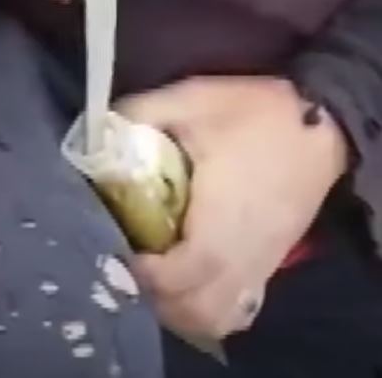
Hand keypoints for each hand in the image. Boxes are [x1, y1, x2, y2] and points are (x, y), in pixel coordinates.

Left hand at [116, 76, 348, 337]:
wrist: (320, 123)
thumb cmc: (255, 113)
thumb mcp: (191, 99)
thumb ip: (140, 113)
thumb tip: (95, 130)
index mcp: (222, 220)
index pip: (183, 274)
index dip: (145, 273)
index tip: (120, 247)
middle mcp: (243, 254)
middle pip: (196, 310)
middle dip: (155, 297)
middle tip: (129, 262)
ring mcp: (260, 264)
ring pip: (216, 318)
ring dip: (179, 309)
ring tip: (152, 277)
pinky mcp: (269, 262)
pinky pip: (236, 309)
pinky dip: (206, 309)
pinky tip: (186, 284)